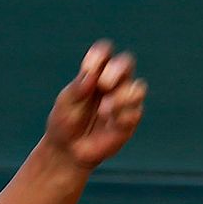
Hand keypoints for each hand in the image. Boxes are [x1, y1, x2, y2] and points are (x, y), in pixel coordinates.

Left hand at [43, 39, 146, 169]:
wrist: (67, 150)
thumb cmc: (64, 121)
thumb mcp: (65, 103)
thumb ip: (78, 87)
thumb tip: (92, 75)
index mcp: (95, 73)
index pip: (104, 53)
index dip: (99, 55)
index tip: (87, 67)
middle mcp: (114, 83)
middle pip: (127, 63)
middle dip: (116, 70)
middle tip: (103, 84)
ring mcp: (124, 101)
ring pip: (138, 87)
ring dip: (122, 96)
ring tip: (104, 110)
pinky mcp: (130, 120)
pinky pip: (135, 112)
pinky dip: (123, 115)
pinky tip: (111, 122)